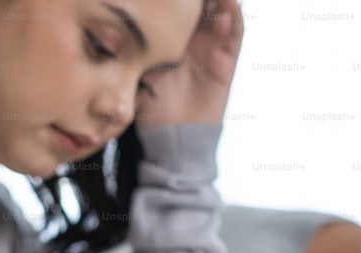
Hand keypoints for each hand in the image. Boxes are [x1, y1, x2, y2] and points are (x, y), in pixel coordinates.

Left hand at [135, 0, 244, 126]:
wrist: (175, 133)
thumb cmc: (153, 103)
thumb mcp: (142, 66)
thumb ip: (141, 44)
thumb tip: (124, 20)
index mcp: (173, 38)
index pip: (180, 8)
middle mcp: (195, 39)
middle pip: (204, 5)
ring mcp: (213, 47)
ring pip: (221, 13)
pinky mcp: (228, 60)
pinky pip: (236, 34)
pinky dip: (235, 17)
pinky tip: (230, 5)